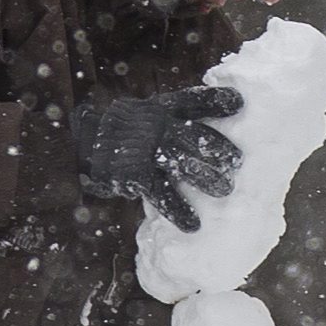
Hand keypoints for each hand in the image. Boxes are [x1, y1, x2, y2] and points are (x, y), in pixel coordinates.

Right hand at [73, 83, 243, 230]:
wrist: (86, 143)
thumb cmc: (131, 130)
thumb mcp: (152, 113)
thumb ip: (179, 116)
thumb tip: (223, 121)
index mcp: (163, 109)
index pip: (193, 100)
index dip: (215, 101)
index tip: (238, 103)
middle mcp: (156, 127)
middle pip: (193, 134)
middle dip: (218, 147)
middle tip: (238, 161)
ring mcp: (146, 151)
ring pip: (182, 164)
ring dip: (206, 178)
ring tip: (226, 190)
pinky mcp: (136, 175)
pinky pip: (161, 194)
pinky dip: (178, 210)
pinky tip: (194, 225)